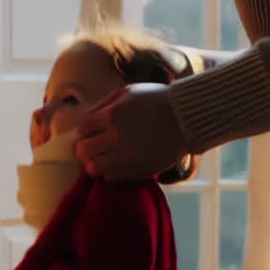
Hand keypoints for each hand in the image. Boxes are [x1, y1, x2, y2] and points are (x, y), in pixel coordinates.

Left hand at [75, 83, 189, 180]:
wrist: (187, 118)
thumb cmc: (156, 101)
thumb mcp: (128, 92)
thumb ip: (104, 105)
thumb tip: (85, 121)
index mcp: (112, 115)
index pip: (82, 130)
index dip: (82, 133)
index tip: (87, 135)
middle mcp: (117, 137)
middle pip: (84, 150)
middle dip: (83, 150)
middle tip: (90, 149)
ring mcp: (128, 155)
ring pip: (95, 167)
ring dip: (94, 163)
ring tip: (101, 159)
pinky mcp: (139, 169)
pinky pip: (112, 176)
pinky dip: (110, 171)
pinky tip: (117, 163)